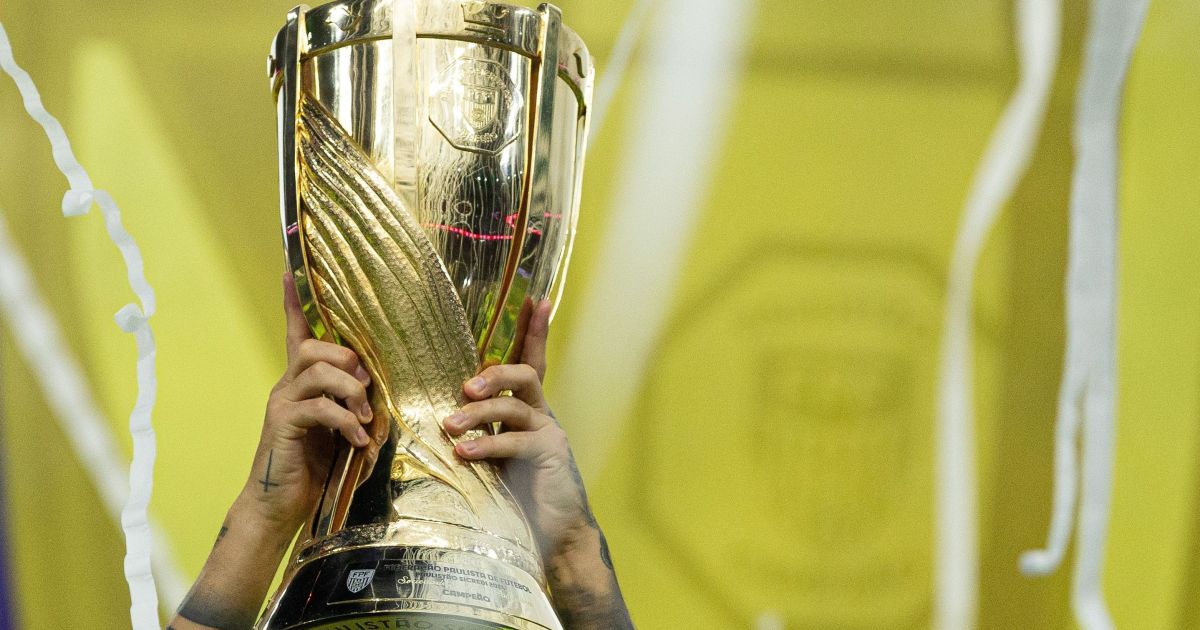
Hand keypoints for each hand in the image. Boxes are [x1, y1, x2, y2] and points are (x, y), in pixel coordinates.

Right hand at [241, 273, 375, 529]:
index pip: (296, 333)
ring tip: (365, 419)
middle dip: (348, 360)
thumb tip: (379, 388)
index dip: (294, 303)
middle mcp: (287, 386)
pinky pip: (318, 407)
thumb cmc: (315, 468)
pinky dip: (345, 420)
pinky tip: (358, 440)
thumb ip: (354, 404)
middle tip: (367, 388)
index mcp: (301, 383)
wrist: (280, 506)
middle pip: (314, 347)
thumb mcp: (342, 428)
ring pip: (317, 370)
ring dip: (351, 390)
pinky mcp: (283, 425)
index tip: (290, 272)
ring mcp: (283, 404)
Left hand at [442, 300, 632, 627]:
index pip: (530, 361)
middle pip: (524, 374)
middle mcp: (540, 414)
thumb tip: (435, 417)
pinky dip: (487, 444)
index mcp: (527, 409)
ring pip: (516, 406)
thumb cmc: (515, 494)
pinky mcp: (548, 456)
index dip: (534, 330)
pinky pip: (516, 442)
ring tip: (451, 426)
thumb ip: (476, 433)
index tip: (536, 299)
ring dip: (480, 411)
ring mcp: (547, 433)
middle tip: (465, 387)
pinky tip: (464, 452)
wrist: (553, 533)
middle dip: (495, 373)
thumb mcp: (490, 456)